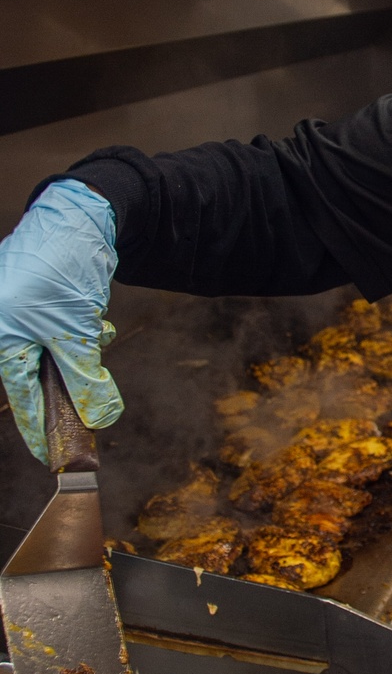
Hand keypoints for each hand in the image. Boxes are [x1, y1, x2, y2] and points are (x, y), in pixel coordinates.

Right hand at [0, 180, 121, 464]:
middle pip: (39, 374)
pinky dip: (82, 329)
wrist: (79, 217)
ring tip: (96, 330)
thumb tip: (99, 417)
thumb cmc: (64, 269)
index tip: (52, 456)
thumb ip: (84, 376)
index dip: (40, 428)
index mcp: (2, 338)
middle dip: (72, 378)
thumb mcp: (76, 330)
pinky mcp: (38, 299)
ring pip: (56, 350)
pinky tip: (95, 317)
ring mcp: (19, 311)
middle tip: (94, 395)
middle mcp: (4, 326)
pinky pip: (61, 329)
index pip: (22, 397)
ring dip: (82, 348)